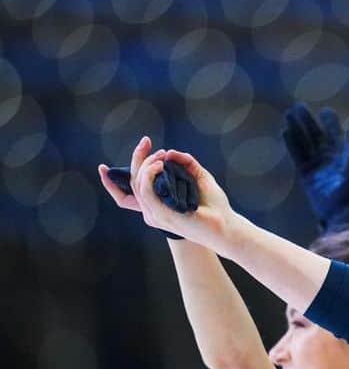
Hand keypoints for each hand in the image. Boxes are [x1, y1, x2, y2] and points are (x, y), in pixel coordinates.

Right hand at [99, 137, 236, 251]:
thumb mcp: (199, 178)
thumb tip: (171, 153)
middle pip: (132, 182)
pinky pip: (145, 191)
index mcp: (157, 205)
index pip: (126, 193)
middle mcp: (151, 211)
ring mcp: (155, 214)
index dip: (111, 182)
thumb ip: (185, 163)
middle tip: (146, 142)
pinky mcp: (162, 214)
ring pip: (138, 183)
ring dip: (146, 164)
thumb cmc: (214, 206)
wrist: (226, 226)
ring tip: (160, 155)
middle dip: (136, 159)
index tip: (103, 166)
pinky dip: (149, 174)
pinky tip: (159, 164)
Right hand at [282, 104, 348, 231]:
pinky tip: (285, 131)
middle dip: (307, 121)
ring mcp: (317, 166)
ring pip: (304, 143)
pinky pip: (297, 155)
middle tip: (298, 106)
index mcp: (343, 153)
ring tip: (288, 114)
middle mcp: (329, 158)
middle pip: (316, 135)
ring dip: (297, 129)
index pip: (335, 132)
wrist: (340, 211)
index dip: (330, 121)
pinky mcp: (306, 175)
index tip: (325, 110)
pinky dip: (291, 143)